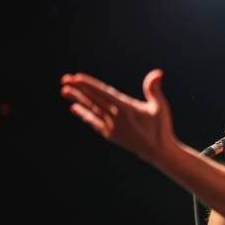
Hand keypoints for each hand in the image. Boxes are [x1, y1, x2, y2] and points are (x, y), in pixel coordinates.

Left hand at [60, 69, 174, 165]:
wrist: (157, 151)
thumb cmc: (160, 127)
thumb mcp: (160, 107)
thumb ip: (154, 90)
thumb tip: (157, 73)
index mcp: (126, 109)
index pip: (103, 93)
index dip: (89, 85)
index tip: (76, 78)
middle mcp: (115, 118)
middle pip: (93, 100)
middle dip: (78, 89)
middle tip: (65, 79)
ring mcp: (110, 127)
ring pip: (91, 110)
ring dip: (77, 100)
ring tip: (64, 91)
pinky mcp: (109, 134)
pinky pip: (93, 122)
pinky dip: (84, 114)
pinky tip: (74, 107)